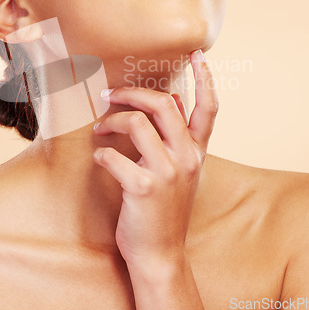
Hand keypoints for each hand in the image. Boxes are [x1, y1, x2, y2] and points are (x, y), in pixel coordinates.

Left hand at [92, 50, 217, 266]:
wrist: (160, 254)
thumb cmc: (165, 209)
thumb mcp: (181, 171)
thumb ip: (179, 137)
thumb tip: (175, 99)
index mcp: (197, 152)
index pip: (209, 108)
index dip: (205, 79)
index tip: (198, 55)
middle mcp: (187, 158)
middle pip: (164, 104)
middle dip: (133, 93)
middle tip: (111, 94)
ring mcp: (167, 173)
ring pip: (137, 123)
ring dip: (111, 121)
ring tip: (99, 129)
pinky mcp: (144, 187)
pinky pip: (114, 156)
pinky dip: (101, 154)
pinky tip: (99, 159)